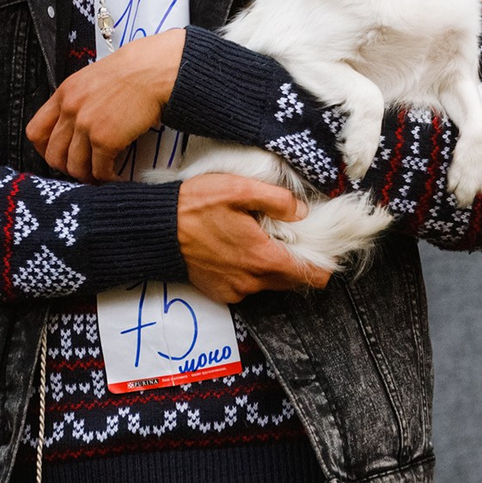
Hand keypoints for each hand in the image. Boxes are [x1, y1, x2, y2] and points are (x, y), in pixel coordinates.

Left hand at [26, 30, 185, 180]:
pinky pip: (99, 170)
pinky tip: (115, 177)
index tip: (58, 156)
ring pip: (74, 167)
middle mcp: (70, 110)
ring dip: (87, 177)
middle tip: (81, 171)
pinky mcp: (105, 139)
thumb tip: (77, 125)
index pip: (36, 131)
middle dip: (67, 169)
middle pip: (53, 155)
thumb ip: (79, 101)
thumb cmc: (133, 72)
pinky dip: (106, 179)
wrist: (154, 70)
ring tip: (99, 177)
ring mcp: (86, 126)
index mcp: (64, 94)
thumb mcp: (93, 79)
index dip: (44, 150)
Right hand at [178, 174, 330, 303]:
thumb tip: (301, 211)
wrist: (156, 229)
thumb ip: (277, 200)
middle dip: (298, 264)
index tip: (325, 251)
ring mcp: (235, 290)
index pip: (311, 276)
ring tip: (261, 241)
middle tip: (291, 239)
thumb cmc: (195, 206)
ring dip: (272, 268)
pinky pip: (247, 288)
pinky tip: (239, 251)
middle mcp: (251, 281)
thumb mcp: (239, 189)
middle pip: (292, 282)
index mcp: (263, 257)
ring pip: (270, 284)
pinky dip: (250, 273)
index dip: (324, 265)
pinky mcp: (220, 293)